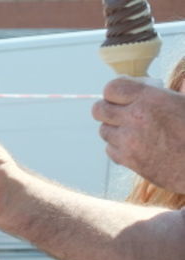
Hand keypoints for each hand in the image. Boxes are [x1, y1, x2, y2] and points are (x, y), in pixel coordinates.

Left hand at [95, 78, 184, 194]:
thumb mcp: (184, 102)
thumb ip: (171, 92)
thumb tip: (168, 83)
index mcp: (150, 99)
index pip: (112, 88)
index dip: (116, 89)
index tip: (125, 92)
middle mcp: (135, 118)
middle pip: (98, 109)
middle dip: (108, 107)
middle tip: (122, 109)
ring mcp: (128, 141)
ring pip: (103, 130)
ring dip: (114, 127)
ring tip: (133, 128)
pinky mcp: (128, 160)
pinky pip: (110, 149)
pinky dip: (118, 146)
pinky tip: (135, 144)